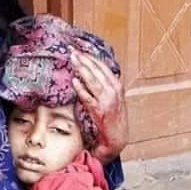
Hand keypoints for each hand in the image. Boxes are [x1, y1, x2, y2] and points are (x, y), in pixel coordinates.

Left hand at [70, 49, 128, 163]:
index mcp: (117, 86)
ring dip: (82, 69)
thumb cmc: (113, 118)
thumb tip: (90, 72)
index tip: (80, 51)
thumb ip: (104, 85)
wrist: (118, 138)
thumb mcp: (113, 98)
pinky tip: (74, 81)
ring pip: (93, 81)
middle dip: (84, 59)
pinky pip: (88, 97)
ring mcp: (107, 101)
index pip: (103, 67)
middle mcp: (114, 91)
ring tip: (72, 60)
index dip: (91, 58)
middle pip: (97, 71)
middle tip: (72, 51)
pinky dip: (81, 88)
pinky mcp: (99, 111)